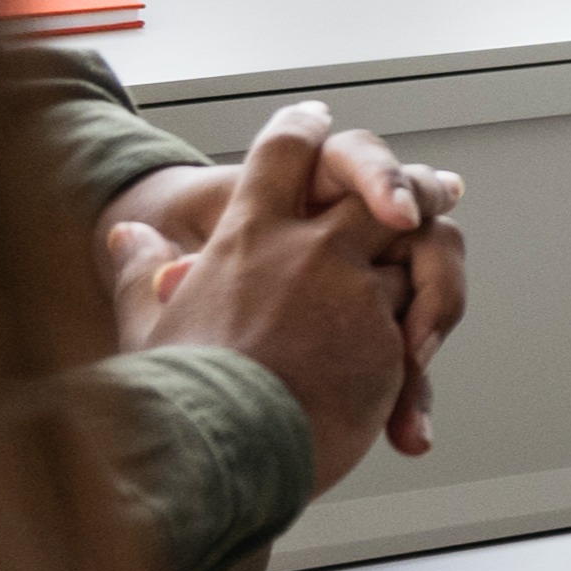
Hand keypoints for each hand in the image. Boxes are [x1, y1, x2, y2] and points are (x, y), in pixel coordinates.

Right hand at [99, 100, 448, 493]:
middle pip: (377, 189)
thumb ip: (145, 273)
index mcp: (247, 237)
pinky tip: (423, 341)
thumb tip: (127, 236)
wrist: (216, 450)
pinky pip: (423, 318)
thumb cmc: (175, 395)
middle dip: (409, 185)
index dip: (303, 128)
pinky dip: (426, 327)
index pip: (283, 152)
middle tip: (431, 190)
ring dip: (433, 256)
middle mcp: (309, 251)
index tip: (317, 120)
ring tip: (443, 252)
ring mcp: (355, 294)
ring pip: (416, 249)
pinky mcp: (389, 342)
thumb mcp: (149, 324)